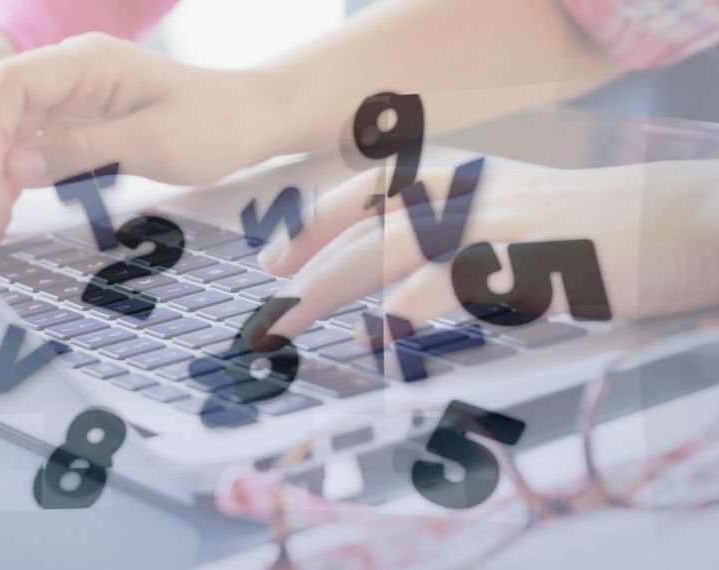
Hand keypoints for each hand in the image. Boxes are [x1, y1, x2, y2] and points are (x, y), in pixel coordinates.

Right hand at [0, 33, 288, 247]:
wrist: (252, 119)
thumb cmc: (215, 124)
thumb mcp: (150, 143)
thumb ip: (81, 150)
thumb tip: (16, 165)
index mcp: (87, 62)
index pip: (10, 83)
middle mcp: (74, 74)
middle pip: (4, 109)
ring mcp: (77, 97)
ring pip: (16, 131)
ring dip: (1, 176)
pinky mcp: (84, 122)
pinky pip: (39, 145)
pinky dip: (23, 178)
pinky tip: (13, 209)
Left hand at [259, 160, 718, 340]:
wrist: (679, 222)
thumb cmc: (598, 231)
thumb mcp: (515, 222)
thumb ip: (455, 247)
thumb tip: (395, 298)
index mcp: (466, 178)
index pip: (369, 189)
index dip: (315, 220)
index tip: (277, 259)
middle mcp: (470, 193)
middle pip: (365, 223)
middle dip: (306, 263)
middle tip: (268, 307)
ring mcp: (495, 224)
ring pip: (389, 248)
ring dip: (333, 287)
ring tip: (294, 323)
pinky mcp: (523, 261)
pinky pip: (447, 285)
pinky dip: (407, 311)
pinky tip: (381, 336)